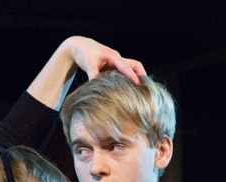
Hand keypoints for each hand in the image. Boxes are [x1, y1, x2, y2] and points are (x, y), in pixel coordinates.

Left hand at [27, 36, 145, 108]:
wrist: (79, 46)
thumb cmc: (84, 53)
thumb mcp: (88, 65)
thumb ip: (93, 76)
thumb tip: (97, 88)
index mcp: (113, 56)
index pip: (126, 66)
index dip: (132, 76)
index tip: (138, 85)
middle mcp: (117, 59)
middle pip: (135, 65)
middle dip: (141, 75)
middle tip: (145, 88)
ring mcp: (116, 63)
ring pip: (130, 69)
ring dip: (134, 78)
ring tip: (137, 91)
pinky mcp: (112, 67)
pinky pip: (123, 73)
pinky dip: (126, 80)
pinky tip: (125, 90)